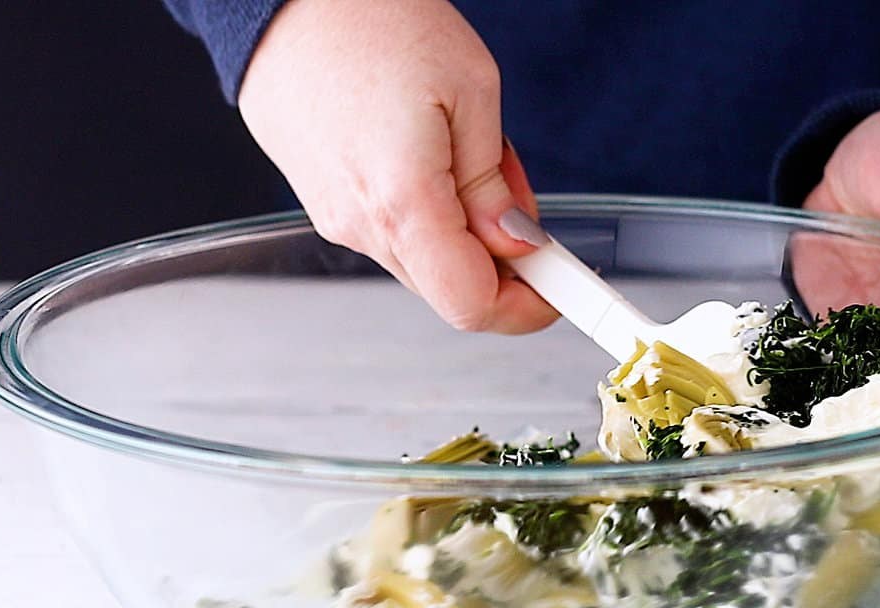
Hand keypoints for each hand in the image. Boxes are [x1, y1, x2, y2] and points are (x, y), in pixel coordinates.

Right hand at [238, 0, 554, 332]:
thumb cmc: (372, 18)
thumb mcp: (471, 89)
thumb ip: (494, 185)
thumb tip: (518, 246)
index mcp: (402, 204)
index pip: (472, 304)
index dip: (526, 307)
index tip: (560, 286)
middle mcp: (358, 225)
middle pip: (449, 286)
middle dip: (499, 257)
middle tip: (517, 192)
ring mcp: (332, 216)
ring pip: (420, 257)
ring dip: (460, 226)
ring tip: (461, 146)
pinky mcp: (319, 200)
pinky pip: (387, 229)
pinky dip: (422, 209)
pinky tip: (424, 148)